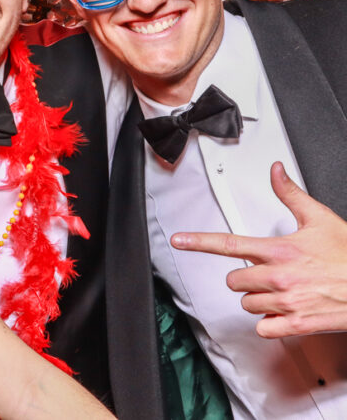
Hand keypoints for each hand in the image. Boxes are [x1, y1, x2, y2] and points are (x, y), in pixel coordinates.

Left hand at [172, 162, 346, 336]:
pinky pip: (264, 327)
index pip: (229, 244)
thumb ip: (291, 195)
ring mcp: (286, 302)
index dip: (199, 242)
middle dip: (246, 277)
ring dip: (258, 298)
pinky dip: (270, 322)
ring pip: (247, 303)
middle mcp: (278, 277)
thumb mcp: (320, 219)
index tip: (179, 240)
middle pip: (234, 280)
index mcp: (279, 250)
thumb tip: (275, 172)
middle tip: (269, 273)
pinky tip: (284, 311)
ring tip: (282, 290)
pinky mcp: (296, 324)